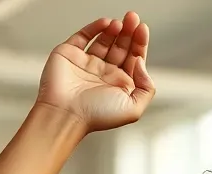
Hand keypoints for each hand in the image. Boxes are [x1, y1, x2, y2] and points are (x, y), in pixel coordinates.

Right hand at [37, 12, 155, 131]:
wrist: (65, 114)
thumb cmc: (96, 116)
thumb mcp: (134, 109)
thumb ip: (146, 87)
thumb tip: (141, 62)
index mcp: (119, 84)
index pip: (133, 58)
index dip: (139, 43)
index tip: (143, 29)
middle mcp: (104, 73)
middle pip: (121, 46)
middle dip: (129, 32)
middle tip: (133, 18)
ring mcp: (87, 63)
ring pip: (104, 40)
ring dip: (114, 29)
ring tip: (121, 22)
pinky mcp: (70, 54)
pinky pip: (84, 36)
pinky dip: (95, 28)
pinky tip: (106, 23)